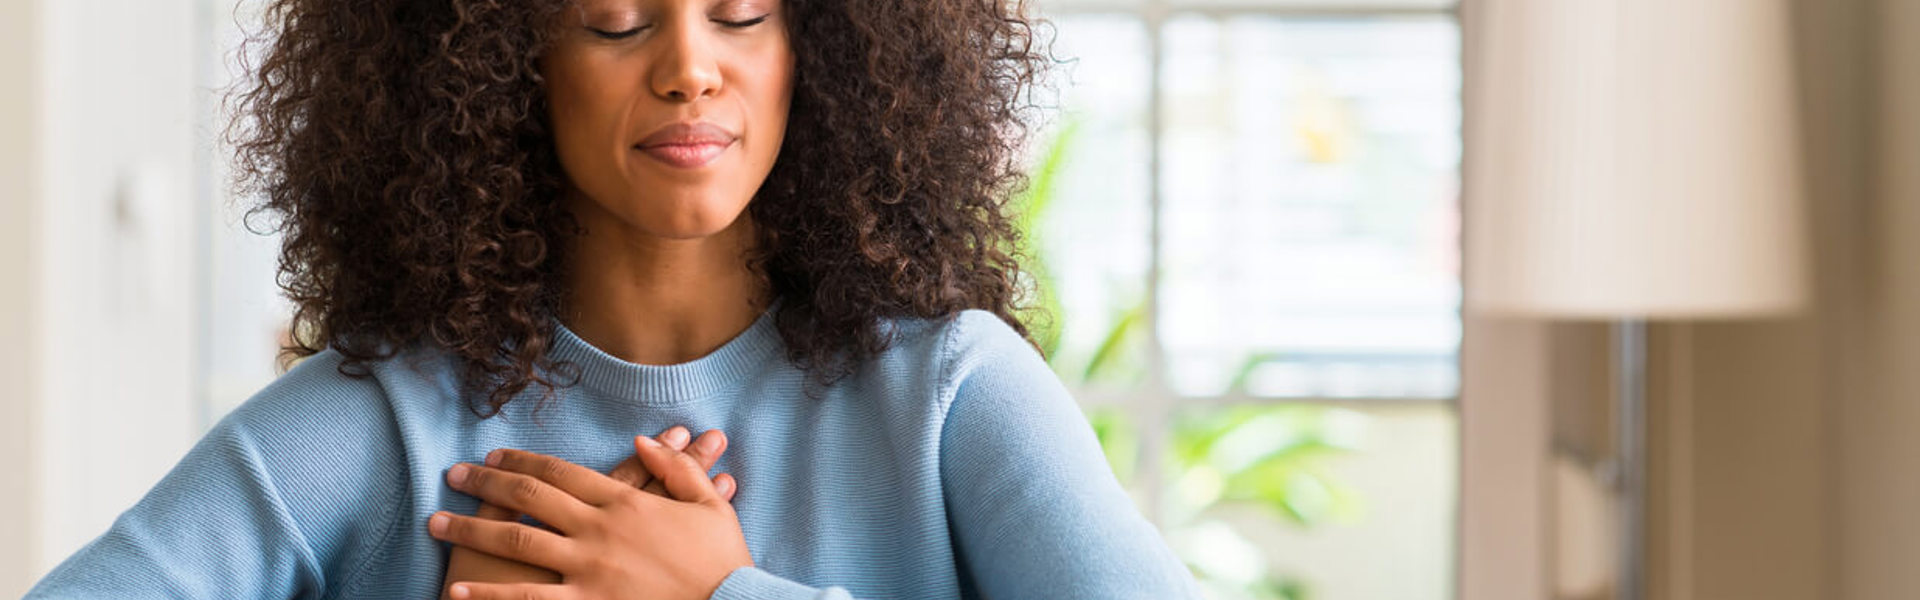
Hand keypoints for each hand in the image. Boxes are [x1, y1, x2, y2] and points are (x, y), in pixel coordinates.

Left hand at [432, 432, 753, 599]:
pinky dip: (489, 596)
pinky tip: (456, 592)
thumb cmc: (723, 563)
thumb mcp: (710, 506)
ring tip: (436, 523)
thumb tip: (643, 440)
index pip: (563, 471)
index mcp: (627, 502)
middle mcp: (600, 530)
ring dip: (470, 531)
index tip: (495, 455)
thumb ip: (676, 469)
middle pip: (530, 497)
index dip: (524, 460)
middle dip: (485, 483)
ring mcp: (588, 569)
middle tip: (453, 476)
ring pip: (516, 541)